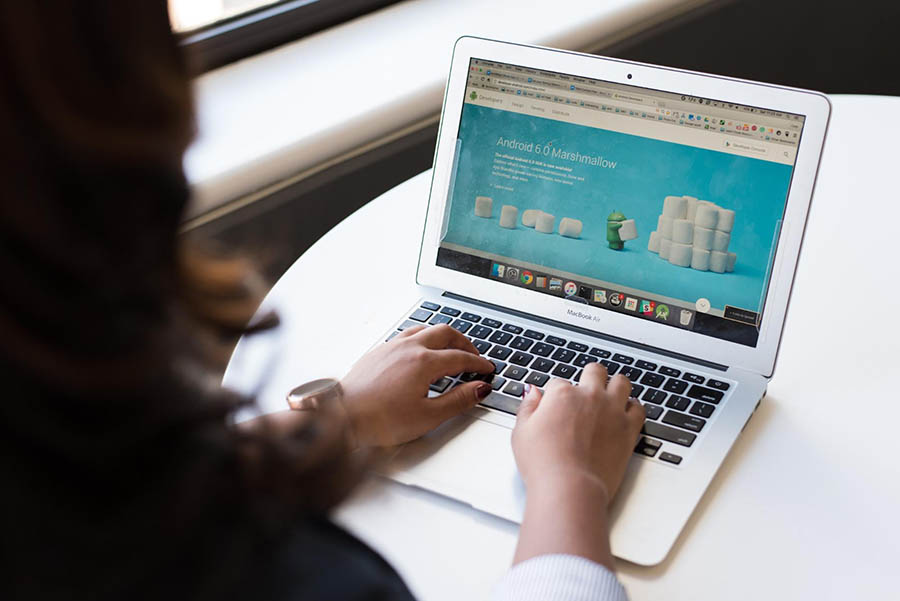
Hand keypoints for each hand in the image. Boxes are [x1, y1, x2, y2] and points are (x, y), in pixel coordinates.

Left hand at [339, 324, 494, 447]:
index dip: (478, 363)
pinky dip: (422, 338)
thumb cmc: (380, 420)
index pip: (461, 357)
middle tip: (474, 355)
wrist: (342, 417)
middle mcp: (408, 348)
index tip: (487, 369)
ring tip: (450, 348)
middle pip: (445, 333)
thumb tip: (479, 389)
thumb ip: (458, 400)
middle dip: (464, 343)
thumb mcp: (428, 416)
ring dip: (442, 336)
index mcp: (424, 362)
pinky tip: (420, 351)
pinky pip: (407, 335)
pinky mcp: (378, 352)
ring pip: (424, 329)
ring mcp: (391, 347)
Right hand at [510, 363, 644, 568]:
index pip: (559, 383)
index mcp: (562, 394)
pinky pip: (639, 409)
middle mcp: (590, 396)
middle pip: (595, 371)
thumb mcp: (521, 432)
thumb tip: (533, 392)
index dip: (555, 394)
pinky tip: (628, 411)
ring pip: (622, 382)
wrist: (570, 487)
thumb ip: (528, 407)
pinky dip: (634, 407)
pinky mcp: (629, 429)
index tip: (554, 406)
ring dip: (616, 385)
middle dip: (590, 376)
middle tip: (587, 386)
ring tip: (612, 391)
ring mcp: (612, 411)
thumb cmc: (543, 463)